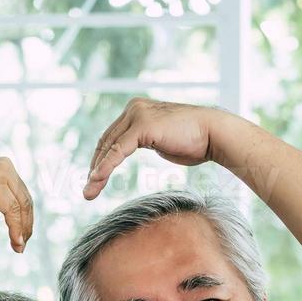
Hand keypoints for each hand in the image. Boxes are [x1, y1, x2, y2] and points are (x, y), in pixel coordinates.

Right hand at [0, 157, 34, 252]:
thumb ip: (6, 199)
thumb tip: (26, 219)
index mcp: (7, 166)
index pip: (24, 195)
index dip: (27, 218)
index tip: (24, 237)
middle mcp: (6, 166)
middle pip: (25, 201)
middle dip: (26, 226)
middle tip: (22, 246)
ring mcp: (1, 172)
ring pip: (20, 206)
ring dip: (22, 229)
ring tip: (18, 247)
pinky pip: (11, 209)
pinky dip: (15, 227)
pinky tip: (15, 240)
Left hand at [83, 98, 225, 199]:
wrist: (214, 134)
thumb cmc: (193, 140)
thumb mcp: (160, 139)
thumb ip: (143, 140)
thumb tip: (128, 149)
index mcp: (137, 109)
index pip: (111, 137)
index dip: (101, 159)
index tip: (94, 179)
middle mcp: (134, 108)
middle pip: (106, 141)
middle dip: (95, 168)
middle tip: (87, 191)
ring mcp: (137, 114)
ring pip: (109, 146)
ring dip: (96, 172)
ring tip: (89, 192)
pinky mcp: (142, 126)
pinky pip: (118, 150)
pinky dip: (106, 167)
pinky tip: (97, 180)